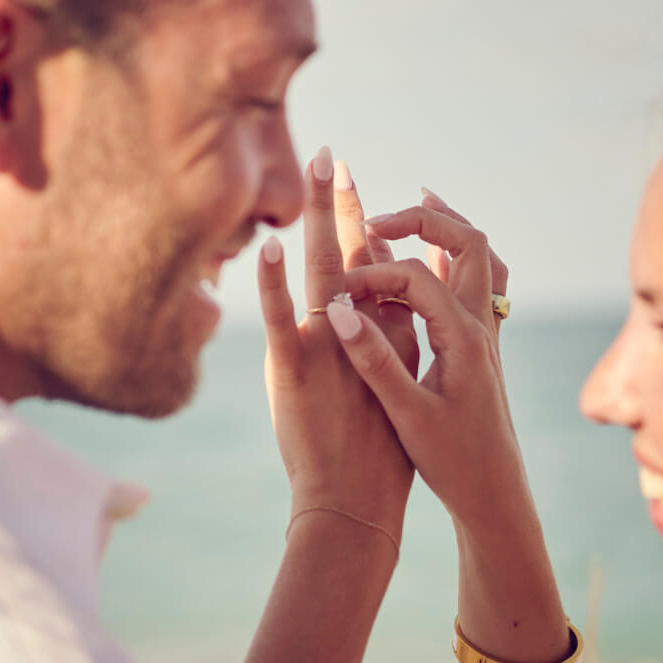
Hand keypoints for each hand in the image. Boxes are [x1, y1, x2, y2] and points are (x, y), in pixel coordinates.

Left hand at [259, 148, 418, 544]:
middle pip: (354, 253)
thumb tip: (368, 330)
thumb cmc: (374, 462)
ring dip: (322, 215)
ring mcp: (331, 346)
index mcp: (386, 336)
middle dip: (345, 203)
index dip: (366, 226)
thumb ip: (382, 357)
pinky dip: (276, 280)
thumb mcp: (388, 396)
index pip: (375, 268)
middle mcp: (364, 331)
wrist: (358, 505)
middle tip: (335, 158)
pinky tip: (273, 244)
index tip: (357, 187)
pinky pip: (282, 315)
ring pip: (326, 268)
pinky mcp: (296, 368)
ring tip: (320, 169)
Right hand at [325, 193, 532, 536]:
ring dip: (450, 230)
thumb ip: (374, 361)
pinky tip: (436, 256)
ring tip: (421, 204)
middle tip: (379, 219)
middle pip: (468, 243)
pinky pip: (479, 284)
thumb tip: (339, 313)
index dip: (371, 276)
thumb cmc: (452, 460)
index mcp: (463, 337)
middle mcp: (481, 327)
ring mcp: (487, 335)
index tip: (337, 295)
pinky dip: (456, 259)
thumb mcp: (407, 414)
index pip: (416, 276)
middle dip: (425, 219)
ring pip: (481, 260)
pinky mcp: (483, 348)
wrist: (494, 492)